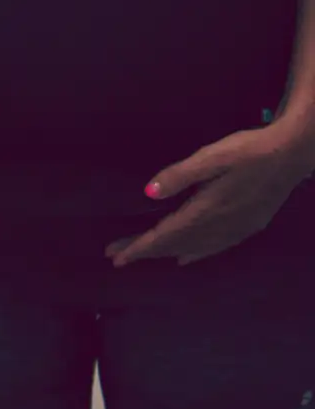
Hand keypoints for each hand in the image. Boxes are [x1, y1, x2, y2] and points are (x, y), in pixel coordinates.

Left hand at [107, 127, 314, 266]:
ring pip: (194, 248)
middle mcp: (221, 225)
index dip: (140, 247)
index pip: (166, 235)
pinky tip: (185, 258)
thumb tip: (148, 193)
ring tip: (142, 256)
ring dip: (166, 253)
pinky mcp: (249, 225)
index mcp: (208, 209)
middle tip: (116, 257)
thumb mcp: (211, 157)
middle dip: (146, 251)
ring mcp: (237, 228)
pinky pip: (215, 247)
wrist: (293, 155)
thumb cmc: (249, 151)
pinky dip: (195, 253)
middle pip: (176, 244)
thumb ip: (179, 175)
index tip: (117, 257)